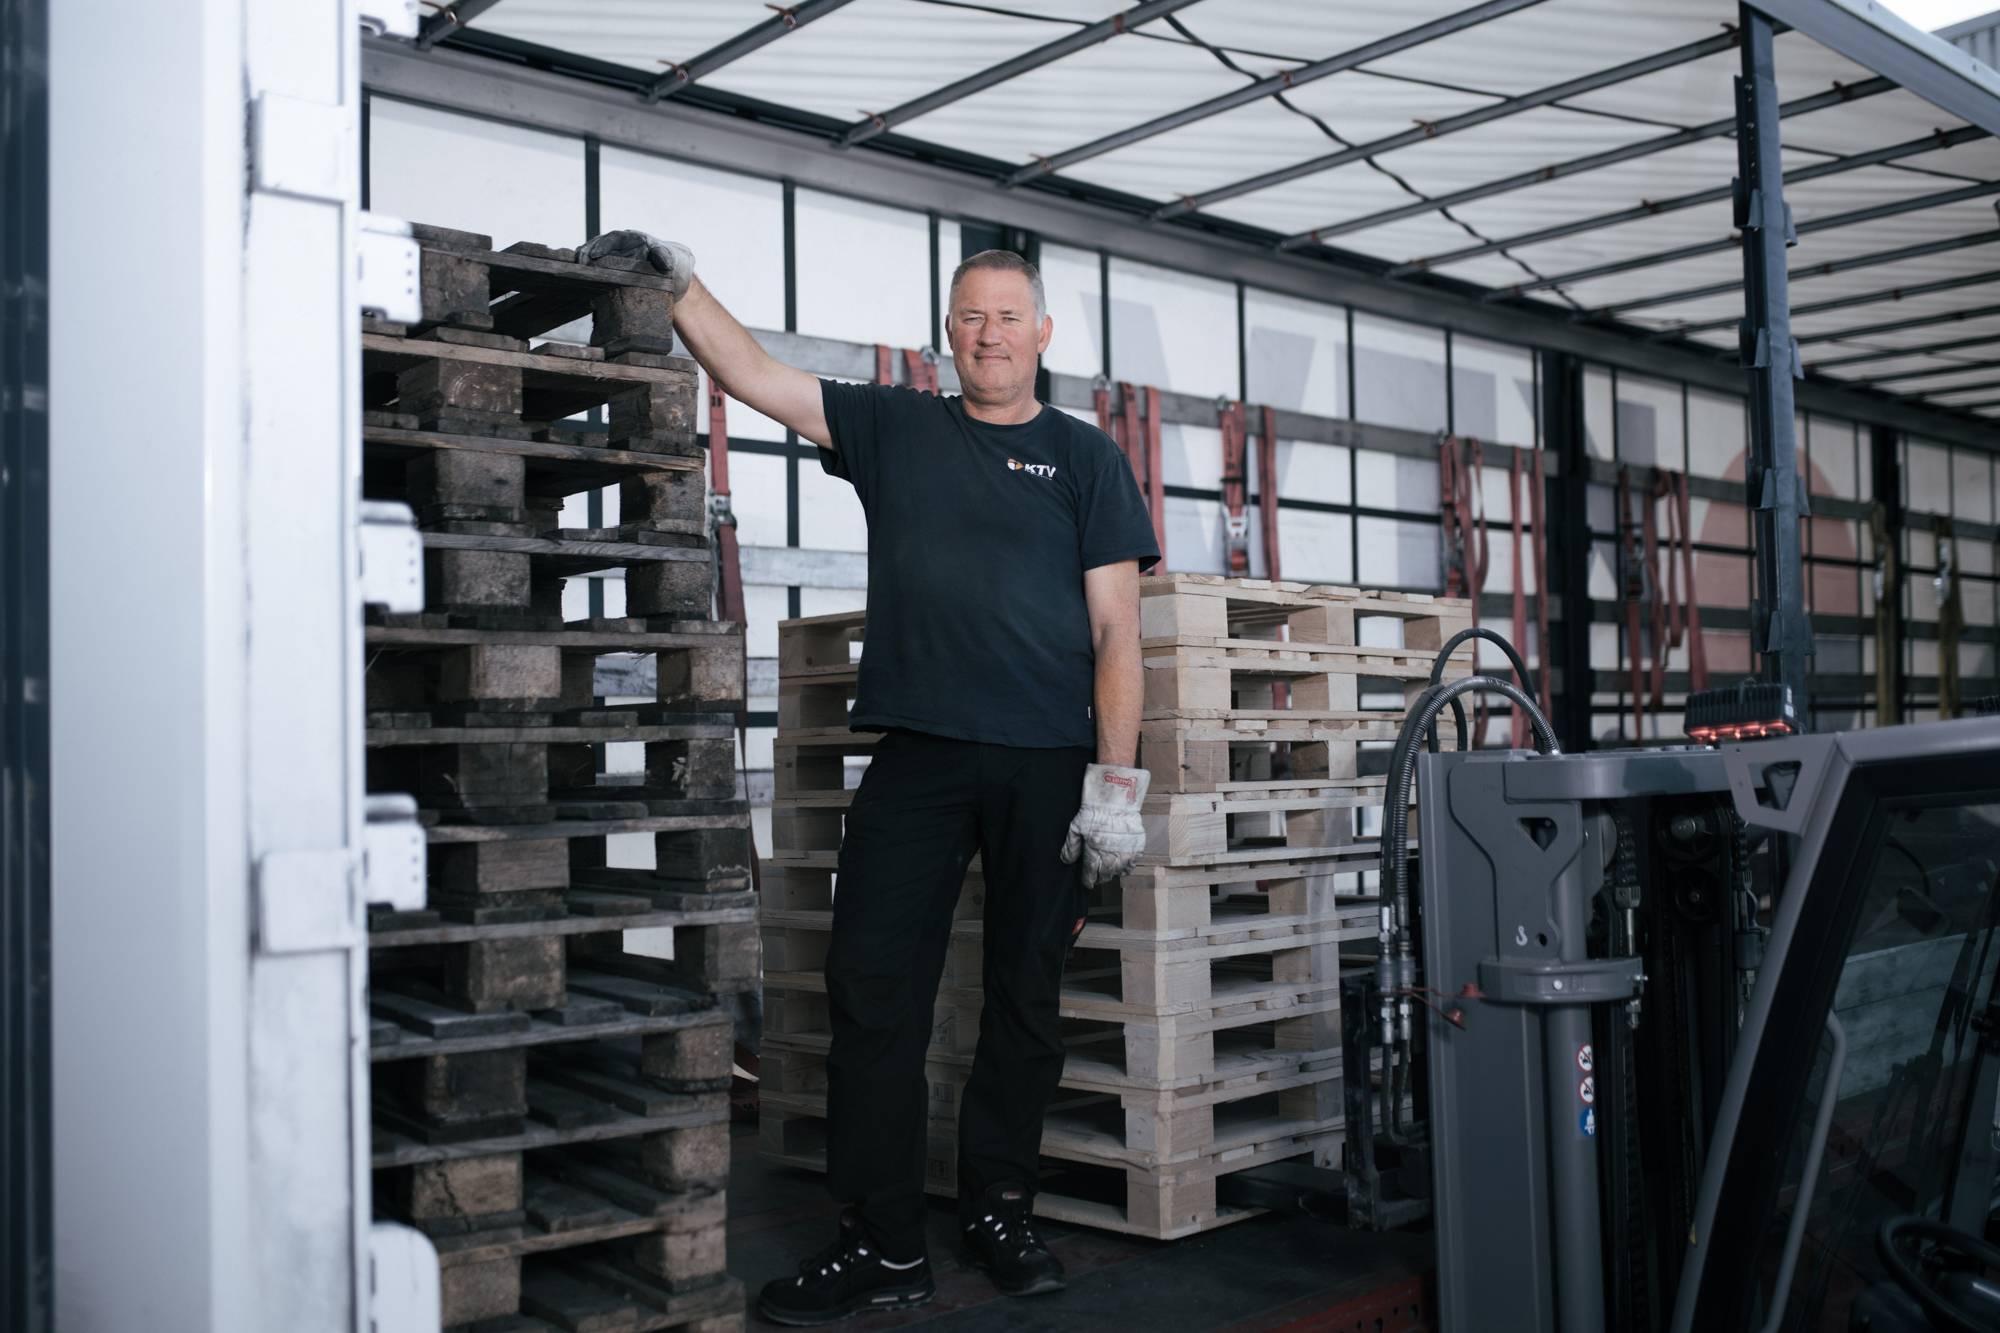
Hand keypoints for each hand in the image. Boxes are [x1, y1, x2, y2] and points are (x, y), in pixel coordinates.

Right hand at [583, 230, 695, 299]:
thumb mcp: (665, 255)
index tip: (593, 255)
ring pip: (591, 253)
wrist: (661, 266)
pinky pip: (592, 264)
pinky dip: (585, 269)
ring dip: (582, 260)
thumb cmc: (662, 257)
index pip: (611, 238)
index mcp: (627, 238)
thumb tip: (666, 264)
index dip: (601, 245)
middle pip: (596, 244)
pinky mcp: (606, 264)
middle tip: (579, 265)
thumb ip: (663, 257)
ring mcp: (609, 254)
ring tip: (575, 271)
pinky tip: (580, 278)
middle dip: (585, 253)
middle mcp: (615, 244)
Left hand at [1060, 764, 1150, 887]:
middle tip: (1096, 875)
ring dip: (1110, 873)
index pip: (1090, 875)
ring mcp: (1124, 855)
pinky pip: (1130, 867)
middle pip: (1104, 876)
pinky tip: (1120, 866)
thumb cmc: (1094, 812)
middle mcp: (1110, 858)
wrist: (1116, 801)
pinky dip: (1125, 869)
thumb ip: (1071, 847)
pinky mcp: (1136, 850)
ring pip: (1116, 873)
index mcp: (1093, 854)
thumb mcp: (1076, 827)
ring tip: (1107, 870)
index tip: (1086, 882)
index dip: (1087, 881)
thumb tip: (1066, 861)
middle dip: (1098, 878)